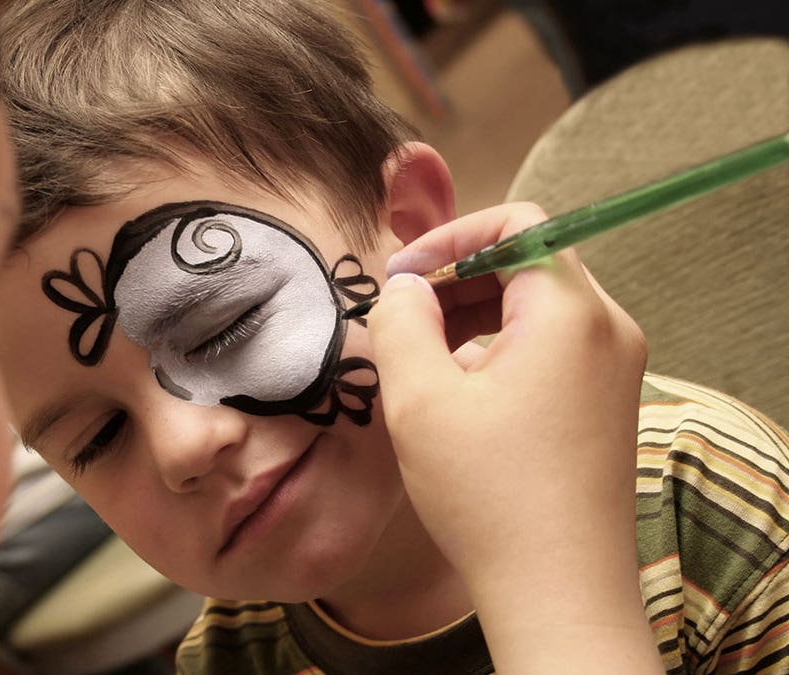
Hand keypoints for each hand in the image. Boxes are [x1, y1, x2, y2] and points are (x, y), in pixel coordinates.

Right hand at [367, 202, 661, 673]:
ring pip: (536, 308)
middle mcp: (608, 329)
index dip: (450, 237)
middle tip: (402, 321)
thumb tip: (404, 286)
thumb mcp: (420, 398)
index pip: (518, 224)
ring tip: (425, 365)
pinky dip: (502, 352)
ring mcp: (615, 369)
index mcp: (570, 313)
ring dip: (474, 318)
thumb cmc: (490, 496)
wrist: (559, 591)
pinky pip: (551, 348)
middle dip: (456, 281)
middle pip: (529, 264)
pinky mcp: (608, 403)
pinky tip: (462, 399)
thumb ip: (401, 321)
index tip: (402, 276)